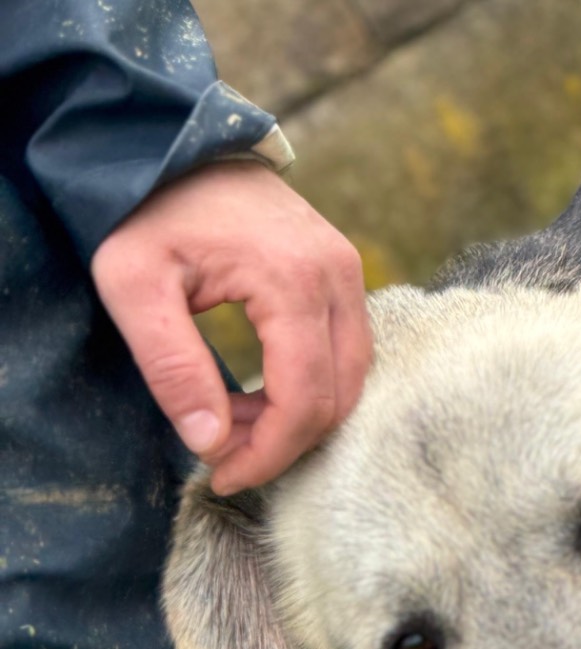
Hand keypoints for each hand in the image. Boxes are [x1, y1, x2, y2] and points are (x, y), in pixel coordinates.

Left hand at [92, 162, 370, 494]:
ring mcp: (349, 274)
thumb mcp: (133, 287)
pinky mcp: (345, 275)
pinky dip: (310, 387)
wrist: (180, 145)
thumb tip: (208, 442)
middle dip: (284, 440)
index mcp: (292, 282)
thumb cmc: (150, 210)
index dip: (269, 453)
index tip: (222, 475)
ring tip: (234, 420)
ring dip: (298, 416)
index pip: (304, 399)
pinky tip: (258, 392)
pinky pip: (347, 353)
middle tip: (223, 452)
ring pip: (351, 380)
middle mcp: (337, 278)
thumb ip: (171, 367)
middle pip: (338, 397)